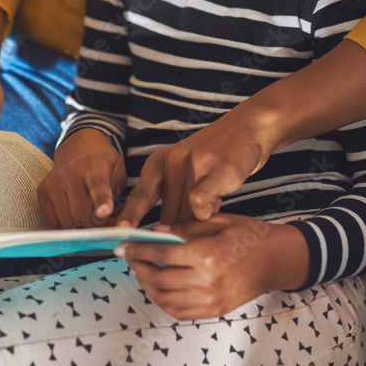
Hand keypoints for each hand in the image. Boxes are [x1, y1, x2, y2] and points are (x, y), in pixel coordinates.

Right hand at [37, 129, 126, 228]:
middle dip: (93, 227)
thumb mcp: (117, 173)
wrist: (77, 146)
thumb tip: (114, 225)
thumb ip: (116, 197)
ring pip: (66, 221)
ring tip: (89, 220)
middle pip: (80, 213)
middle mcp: (70, 172)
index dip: (101, 201)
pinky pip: (53, 221)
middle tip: (102, 226)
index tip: (104, 213)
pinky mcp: (42, 191)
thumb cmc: (101, 163)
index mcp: (94, 165)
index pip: (98, 185)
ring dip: (80, 228)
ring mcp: (54, 182)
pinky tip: (74, 217)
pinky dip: (65, 226)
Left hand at [116, 110, 266, 226]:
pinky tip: (215, 206)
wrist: (247, 127)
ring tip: (208, 211)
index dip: (129, 218)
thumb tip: (156, 236)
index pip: (139, 196)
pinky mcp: (219, 170)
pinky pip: (203, 204)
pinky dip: (208, 213)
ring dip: (197, 224)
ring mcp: (196, 164)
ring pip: (187, 215)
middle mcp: (173, 161)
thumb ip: (169, 196)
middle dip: (177, 232)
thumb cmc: (213, 154)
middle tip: (187, 238)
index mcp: (159, 162)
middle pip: (168, 215)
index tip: (118, 235)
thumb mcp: (181, 167)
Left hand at [116, 214, 309, 319]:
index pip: (161, 254)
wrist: (278, 261)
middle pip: (159, 279)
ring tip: (141, 270)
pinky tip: (158, 286)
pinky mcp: (214, 311)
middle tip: (128, 257)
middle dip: (138, 268)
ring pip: (165, 299)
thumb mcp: (218, 221)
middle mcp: (207, 282)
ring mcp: (211, 301)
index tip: (121, 245)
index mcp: (207, 255)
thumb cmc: (250, 234)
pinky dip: (162, 300)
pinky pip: (179, 311)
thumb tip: (155, 232)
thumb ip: (185, 228)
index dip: (138, 250)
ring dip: (147, 285)